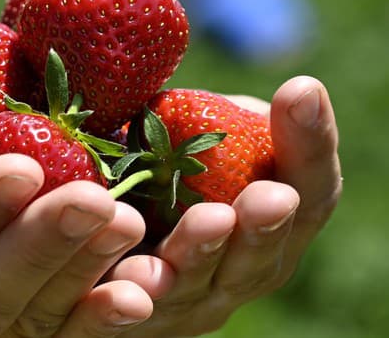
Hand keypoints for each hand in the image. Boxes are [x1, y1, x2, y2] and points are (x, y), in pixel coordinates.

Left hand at [106, 76, 341, 336]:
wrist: (93, 221)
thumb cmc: (157, 168)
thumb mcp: (191, 134)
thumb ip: (221, 117)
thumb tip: (289, 88)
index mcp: (270, 224)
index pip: (308, 192)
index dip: (308, 147)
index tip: (300, 94)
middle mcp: (238, 273)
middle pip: (259, 256)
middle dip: (265, 224)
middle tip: (271, 196)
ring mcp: (185, 304)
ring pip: (194, 285)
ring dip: (199, 254)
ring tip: (207, 221)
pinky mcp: (126, 320)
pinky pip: (125, 316)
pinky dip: (128, 298)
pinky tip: (127, 276)